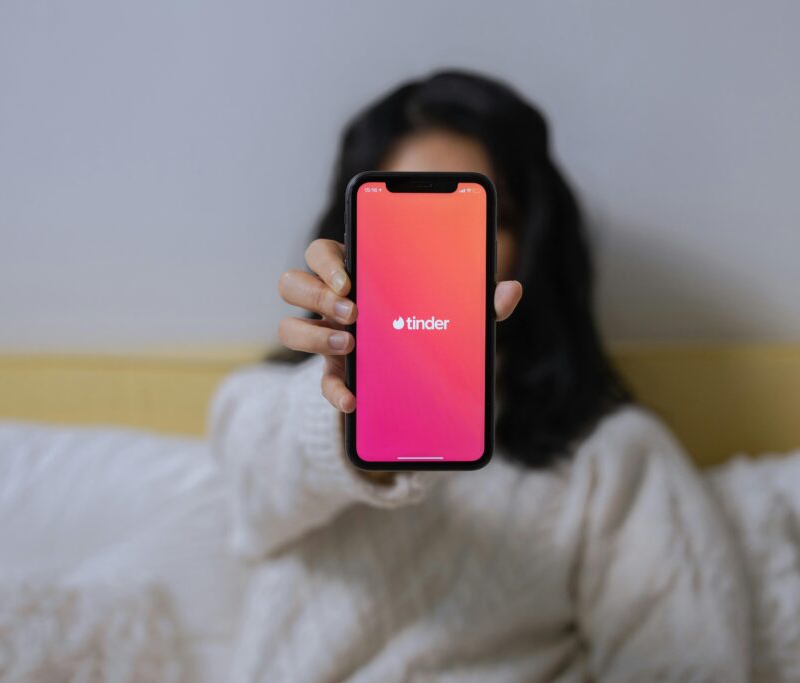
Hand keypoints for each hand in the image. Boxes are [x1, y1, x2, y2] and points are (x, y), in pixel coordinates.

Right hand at [278, 238, 522, 413]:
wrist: (418, 378)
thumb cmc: (431, 325)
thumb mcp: (457, 313)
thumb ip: (480, 301)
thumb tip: (511, 290)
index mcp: (357, 274)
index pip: (321, 252)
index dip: (325, 260)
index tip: (350, 276)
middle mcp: (332, 303)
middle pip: (292, 282)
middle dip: (316, 294)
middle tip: (353, 311)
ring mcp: (327, 338)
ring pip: (288, 325)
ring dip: (312, 333)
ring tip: (349, 345)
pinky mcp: (334, 374)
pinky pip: (318, 382)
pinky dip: (334, 392)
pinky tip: (354, 401)